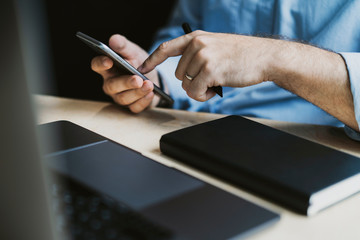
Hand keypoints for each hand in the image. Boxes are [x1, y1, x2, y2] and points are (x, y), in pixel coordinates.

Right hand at [91, 34, 159, 112]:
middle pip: (112, 85)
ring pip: (123, 98)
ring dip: (137, 92)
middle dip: (125, 82)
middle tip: (137, 79)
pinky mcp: (131, 106)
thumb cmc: (138, 63)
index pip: (97, 65)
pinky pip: (134, 107)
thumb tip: (113, 39)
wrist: (153, 77)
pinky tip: (151, 94)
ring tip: (149, 85)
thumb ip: (123, 45)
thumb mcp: (133, 51)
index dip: (101, 64)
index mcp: (107, 68)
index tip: (109, 60)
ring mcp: (120, 96)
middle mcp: (110, 83)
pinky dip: (143, 101)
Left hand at [139, 30, 276, 100]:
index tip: (141, 68)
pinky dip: (204, 96)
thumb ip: (197, 54)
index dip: (152, 59)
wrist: (264, 57)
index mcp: (196, 37)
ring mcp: (203, 56)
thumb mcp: (216, 46)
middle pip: (178, 74)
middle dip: (191, 82)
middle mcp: (197, 44)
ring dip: (199, 89)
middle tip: (210, 79)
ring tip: (216, 82)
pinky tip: (216, 88)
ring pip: (185, 85)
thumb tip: (183, 75)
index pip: (166, 48)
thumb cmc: (241, 55)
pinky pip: (194, 92)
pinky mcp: (209, 70)